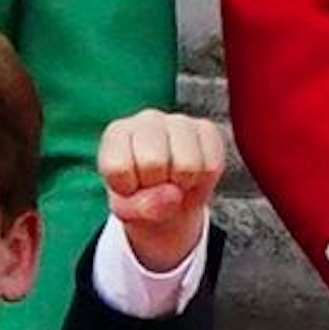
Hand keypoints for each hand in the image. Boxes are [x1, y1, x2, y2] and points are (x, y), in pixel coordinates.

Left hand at [97, 110, 225, 271]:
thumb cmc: (140, 197)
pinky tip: (191, 176)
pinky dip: (202, 182)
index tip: (130, 185)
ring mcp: (179, 121)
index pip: (118, 166)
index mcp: (117, 133)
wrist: (169, 199)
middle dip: (156, 185)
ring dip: (182, 184)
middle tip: (156, 184)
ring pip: (187, 165)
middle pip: (153, 162)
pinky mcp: (207, 129)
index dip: (127, 187)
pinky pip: (211, 166)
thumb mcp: (127, 210)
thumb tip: (174, 196)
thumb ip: (139, 207)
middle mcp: (147, 119)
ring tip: (174, 181)